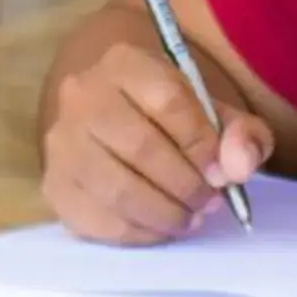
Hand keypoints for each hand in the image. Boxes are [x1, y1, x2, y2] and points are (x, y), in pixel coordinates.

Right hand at [41, 43, 273, 245]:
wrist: (114, 116)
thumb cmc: (171, 115)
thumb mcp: (214, 111)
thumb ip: (242, 134)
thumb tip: (239, 167)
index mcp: (124, 63)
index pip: (167, 100)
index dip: (202, 143)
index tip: (222, 172)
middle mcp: (81, 95)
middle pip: (141, 147)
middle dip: (186, 184)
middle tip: (209, 202)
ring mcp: (61, 142)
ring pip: (117, 189)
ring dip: (164, 213)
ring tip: (190, 218)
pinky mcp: (54, 185)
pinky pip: (96, 220)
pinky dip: (138, 233)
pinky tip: (160, 229)